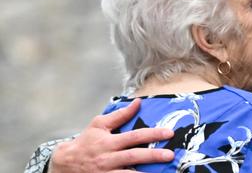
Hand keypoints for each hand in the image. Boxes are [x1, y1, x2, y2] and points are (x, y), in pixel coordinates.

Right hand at [49, 98, 174, 172]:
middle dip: (153, 155)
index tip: (169, 133)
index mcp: (109, 142)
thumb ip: (120, 115)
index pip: (134, 136)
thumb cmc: (86, 142)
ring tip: (163, 172)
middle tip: (170, 155)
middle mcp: (108, 158)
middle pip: (134, 156)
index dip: (152, 134)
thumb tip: (138, 102)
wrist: (64, 164)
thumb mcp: (99, 125)